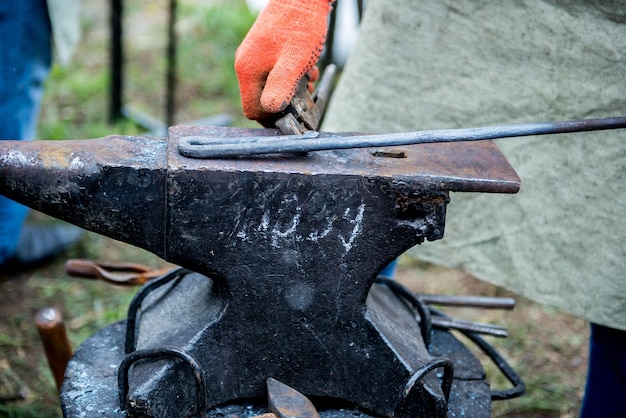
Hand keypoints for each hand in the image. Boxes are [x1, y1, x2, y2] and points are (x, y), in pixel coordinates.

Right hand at [235, 0, 332, 124]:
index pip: (252, 109)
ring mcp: (255, 58)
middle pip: (261, 99)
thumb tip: (270, 110)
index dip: (272, 117)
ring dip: (292, 90)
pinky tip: (307, 69)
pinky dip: (292, 77)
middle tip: (305, 94)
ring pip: (271, 87)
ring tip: (309, 78)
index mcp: (247, 70)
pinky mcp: (265, 52)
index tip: (292, 115)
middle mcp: (246, 65)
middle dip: (285, 102)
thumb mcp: (293, 62)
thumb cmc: (300, 26)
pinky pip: (275, 74)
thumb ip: (280, 88)